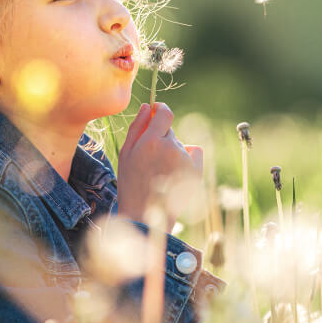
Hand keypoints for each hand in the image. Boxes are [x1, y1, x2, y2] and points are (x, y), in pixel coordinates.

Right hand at [116, 102, 203, 227]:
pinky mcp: (196, 171)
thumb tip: (147, 106)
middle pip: (170, 131)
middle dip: (161, 138)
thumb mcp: (126, 153)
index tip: (157, 111)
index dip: (161, 109)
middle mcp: (171, 148)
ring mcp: (185, 160)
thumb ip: (137, 127)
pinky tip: (175, 171)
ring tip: (160, 171)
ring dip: (172, 150)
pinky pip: (194, 152)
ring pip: (179, 144)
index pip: (165, 113)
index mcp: (151, 141)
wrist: (145, 215)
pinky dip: (188, 156)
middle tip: (151, 159)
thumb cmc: (130, 184)